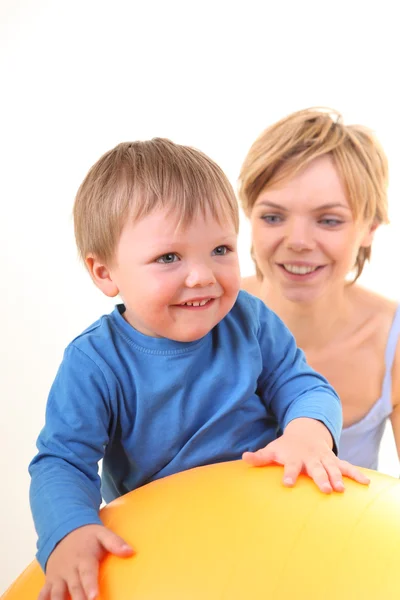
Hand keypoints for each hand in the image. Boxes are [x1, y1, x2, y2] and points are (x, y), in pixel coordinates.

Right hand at [38, 524, 132, 599]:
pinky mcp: (50, 581)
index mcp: (84, 558)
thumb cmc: (87, 536)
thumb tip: (131, 551)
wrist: (64, 530)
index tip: (94, 598)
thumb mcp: (102, 533)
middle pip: (74, 588)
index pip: (88, 574)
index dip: (90, 586)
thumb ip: (115, 542)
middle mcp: (69, 569)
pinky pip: (43, 594)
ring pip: (57, 595)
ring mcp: (58, 576)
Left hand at [242, 417, 369, 493]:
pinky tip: (366, 483)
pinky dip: (356, 474)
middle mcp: (311, 459)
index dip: (289, 475)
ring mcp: (324, 459)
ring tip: (341, 489)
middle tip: (325, 490)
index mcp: (294, 458)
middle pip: (315, 469)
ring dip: (337, 478)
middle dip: (320, 478)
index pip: (290, 467)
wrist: (306, 432)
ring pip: (332, 468)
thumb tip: (244, 458)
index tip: (287, 484)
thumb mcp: (272, 450)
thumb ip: (260, 457)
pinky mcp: (334, 461)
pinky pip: (347, 467)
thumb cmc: (286, 447)